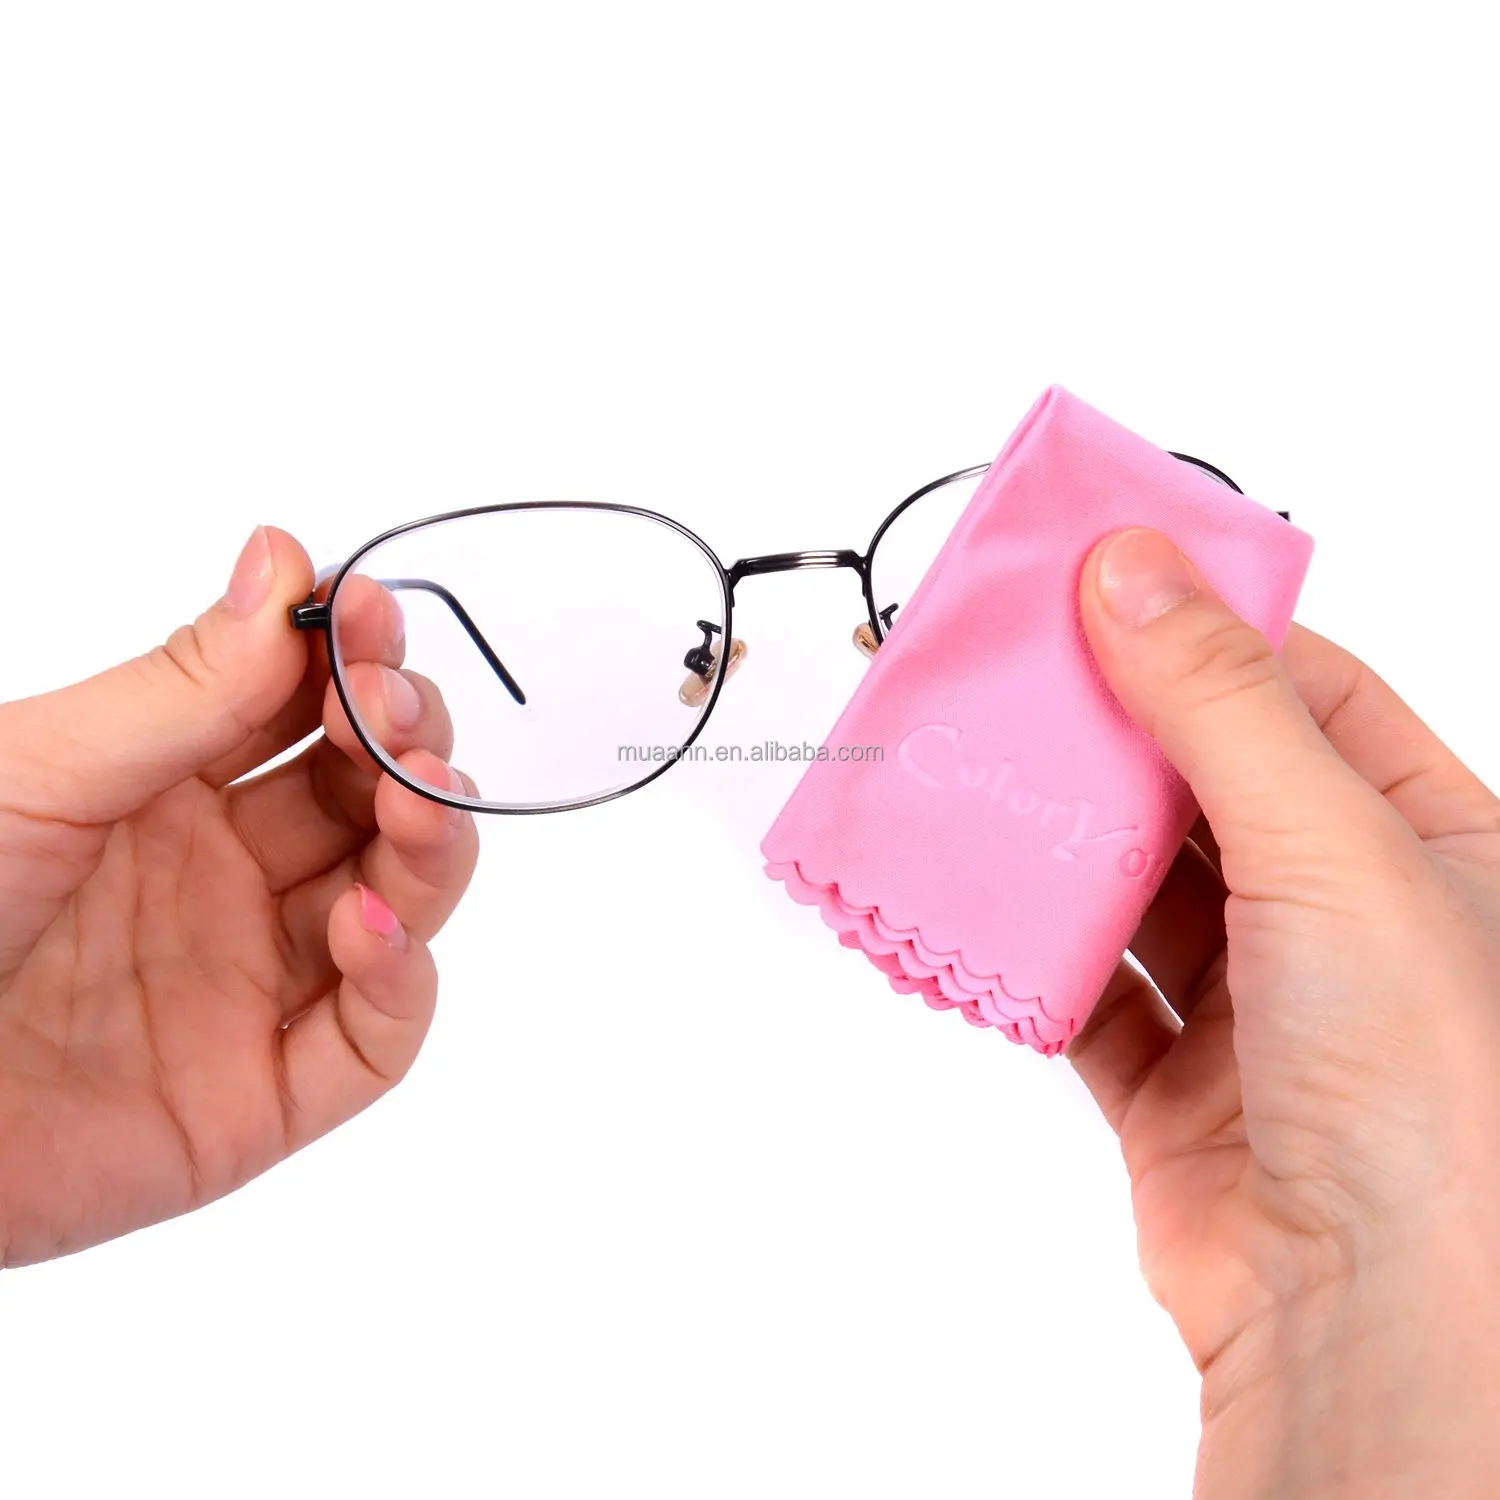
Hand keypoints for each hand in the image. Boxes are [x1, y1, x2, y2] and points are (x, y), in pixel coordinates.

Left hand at [0, 527, 477, 1266]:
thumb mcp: (41, 774)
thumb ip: (181, 689)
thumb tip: (283, 555)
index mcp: (164, 791)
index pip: (304, 710)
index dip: (352, 659)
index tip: (367, 616)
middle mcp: (223, 880)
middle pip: (370, 798)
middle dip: (405, 742)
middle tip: (388, 717)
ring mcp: (249, 986)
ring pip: (399, 902)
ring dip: (432, 842)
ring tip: (417, 801)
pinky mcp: (260, 1097)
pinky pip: (372, 1039)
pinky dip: (401, 978)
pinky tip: (368, 925)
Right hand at [1067, 527, 1499, 1496]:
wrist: (1375, 1324)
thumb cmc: (1429, 1091)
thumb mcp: (1333, 849)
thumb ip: (1221, 706)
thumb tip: (1129, 569)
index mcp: (1436, 843)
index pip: (1307, 694)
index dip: (1203, 632)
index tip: (1099, 581)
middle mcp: (1349, 917)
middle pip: (1201, 784)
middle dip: (1105, 735)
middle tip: (1006, 673)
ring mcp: (1260, 1003)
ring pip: (1132, 885)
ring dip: (1056, 843)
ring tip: (974, 779)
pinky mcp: (1176, 1083)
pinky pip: (1085, 991)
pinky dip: (1028, 955)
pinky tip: (981, 911)